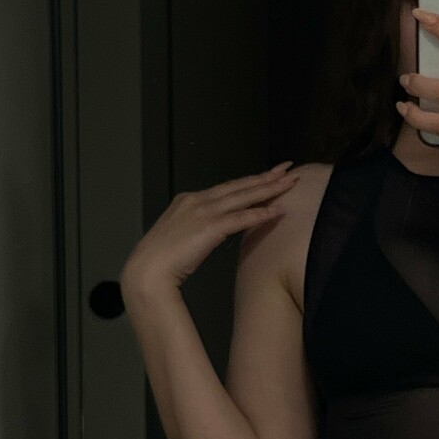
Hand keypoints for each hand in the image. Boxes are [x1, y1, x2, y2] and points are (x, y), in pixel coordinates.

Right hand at [120, 160, 299, 295]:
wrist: (148, 270)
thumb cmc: (161, 260)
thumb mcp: (179, 235)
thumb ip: (196, 227)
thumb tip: (211, 230)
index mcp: (189, 200)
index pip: (227, 188)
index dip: (249, 181)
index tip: (267, 175)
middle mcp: (197, 200)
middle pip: (239, 186)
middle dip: (266, 177)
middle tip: (287, 168)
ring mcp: (204, 212)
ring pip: (244, 196)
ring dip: (269, 189)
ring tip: (290, 182)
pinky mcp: (210, 228)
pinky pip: (241, 218)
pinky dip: (260, 214)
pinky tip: (277, 211)